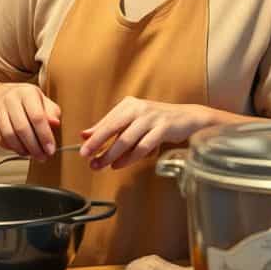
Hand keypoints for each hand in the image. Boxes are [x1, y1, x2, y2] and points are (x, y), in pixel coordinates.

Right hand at [0, 83, 61, 159]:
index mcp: (27, 93)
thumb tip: (55, 123)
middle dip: (34, 147)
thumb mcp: (44, 102)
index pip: (37, 117)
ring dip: (21, 149)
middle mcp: (10, 98)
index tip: (50, 149)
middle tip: (42, 156)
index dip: (45, 136)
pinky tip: (19, 149)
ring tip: (31, 154)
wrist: (5, 94)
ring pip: (8, 135)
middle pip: (22, 128)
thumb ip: (52, 113)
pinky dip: (9, 148)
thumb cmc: (29, 101)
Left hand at [79, 97, 213, 170]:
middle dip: (98, 143)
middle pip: (113, 127)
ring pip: (126, 139)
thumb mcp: (132, 120)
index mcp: (129, 104)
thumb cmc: (157, 121)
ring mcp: (151, 118)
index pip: (107, 121)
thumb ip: (110, 127)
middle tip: (86, 157)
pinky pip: (142, 146)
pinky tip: (119, 165)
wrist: (187, 118)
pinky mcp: (163, 128)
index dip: (94, 136)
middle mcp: (138, 108)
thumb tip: (85, 135)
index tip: (83, 150)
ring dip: (111, 154)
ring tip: (101, 165)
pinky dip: (129, 158)